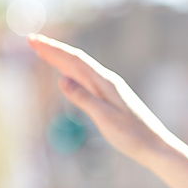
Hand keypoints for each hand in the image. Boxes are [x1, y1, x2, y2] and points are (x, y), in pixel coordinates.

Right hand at [27, 33, 177, 164]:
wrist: (156, 146)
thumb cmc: (132, 136)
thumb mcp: (105, 119)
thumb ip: (84, 99)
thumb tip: (62, 80)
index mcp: (106, 83)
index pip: (75, 60)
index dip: (53, 50)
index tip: (34, 41)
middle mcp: (108, 82)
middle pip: (76, 61)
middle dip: (53, 51)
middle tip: (31, 41)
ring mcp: (110, 90)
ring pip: (81, 70)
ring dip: (61, 60)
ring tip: (43, 53)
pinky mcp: (112, 99)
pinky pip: (87, 81)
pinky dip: (72, 73)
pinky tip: (67, 75)